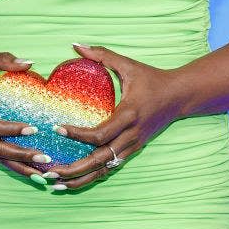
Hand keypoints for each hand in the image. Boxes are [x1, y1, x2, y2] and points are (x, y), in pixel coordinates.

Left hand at [46, 43, 182, 189]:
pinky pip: (110, 167)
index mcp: (129, 114)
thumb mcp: (129, 64)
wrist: (180, 96)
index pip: (100, 133)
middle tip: (49, 171)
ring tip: (55, 183)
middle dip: (74, 168)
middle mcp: (131, 135)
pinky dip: (92, 177)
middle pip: (100, 159)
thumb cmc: (152, 78)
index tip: (57, 129)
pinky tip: (73, 181)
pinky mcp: (133, 150)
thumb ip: (102, 55)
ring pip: (104, 169)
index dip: (78, 134)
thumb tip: (76, 45)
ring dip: (80, 179)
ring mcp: (133, 145)